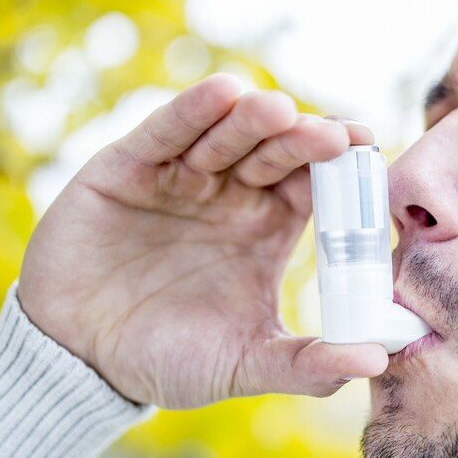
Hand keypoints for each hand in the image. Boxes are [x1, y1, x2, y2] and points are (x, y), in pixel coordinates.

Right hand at [17, 74, 388, 406]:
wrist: (78, 361)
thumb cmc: (167, 360)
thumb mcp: (245, 364)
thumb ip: (308, 364)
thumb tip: (379, 358)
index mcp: (266, 226)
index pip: (313, 180)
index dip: (338, 163)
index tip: (367, 150)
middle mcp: (229, 192)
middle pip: (274, 150)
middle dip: (301, 138)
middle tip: (329, 136)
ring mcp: (180, 176)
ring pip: (224, 134)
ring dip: (251, 119)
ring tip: (277, 110)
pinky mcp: (128, 167)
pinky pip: (164, 133)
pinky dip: (190, 113)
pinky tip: (220, 93)